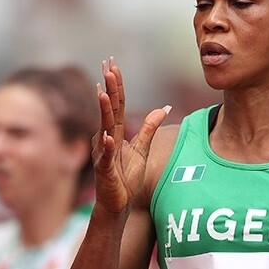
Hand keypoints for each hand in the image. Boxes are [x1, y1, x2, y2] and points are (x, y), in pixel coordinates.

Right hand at [92, 56, 169, 213]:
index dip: (117, 85)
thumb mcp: (142, 148)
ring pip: (104, 128)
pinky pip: (106, 156)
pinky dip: (107, 145)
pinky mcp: (104, 170)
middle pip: (109, 109)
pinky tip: (107, 135)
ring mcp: (103, 153)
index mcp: (115, 131)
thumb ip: (150, 127)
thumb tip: (165, 106)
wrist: (118, 203)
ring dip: (103, 110)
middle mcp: (105, 138)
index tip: (113, 65)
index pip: (117, 104)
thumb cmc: (126, 176)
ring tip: (103, 92)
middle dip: (109, 88)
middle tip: (107, 66)